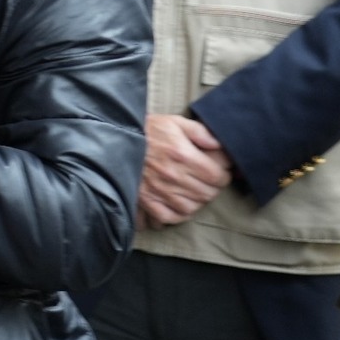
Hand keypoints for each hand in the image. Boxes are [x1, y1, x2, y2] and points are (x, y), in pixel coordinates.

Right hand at [139, 113, 231, 228]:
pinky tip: (179, 204)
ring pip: (191, 207)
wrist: (115, 139)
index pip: (217, 176)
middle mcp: (173, 176)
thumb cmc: (147, 131)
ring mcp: (159, 190)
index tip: (219, 171)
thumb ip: (200, 132)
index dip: (223, 174)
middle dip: (212, 188)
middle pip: (207, 194)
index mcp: (183, 155)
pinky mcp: (146, 200)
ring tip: (193, 191)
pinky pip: (169, 217)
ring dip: (196, 201)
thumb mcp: (175, 122)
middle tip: (207, 181)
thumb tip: (220, 145)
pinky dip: (178, 214)